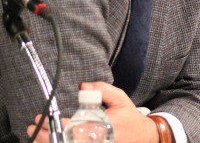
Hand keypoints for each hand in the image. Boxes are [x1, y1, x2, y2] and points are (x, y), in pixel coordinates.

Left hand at [27, 82, 159, 142]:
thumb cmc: (129, 118)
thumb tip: (83, 85)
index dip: (55, 125)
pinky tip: (50, 141)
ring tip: (36, 137)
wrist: (144, 137)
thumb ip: (103, 90)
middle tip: (33, 129)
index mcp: (103, 127)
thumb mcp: (120, 99)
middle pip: (66, 142)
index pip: (74, 129)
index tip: (42, 119)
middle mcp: (97, 141)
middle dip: (45, 137)